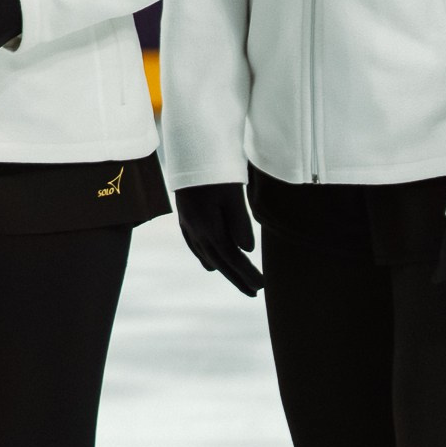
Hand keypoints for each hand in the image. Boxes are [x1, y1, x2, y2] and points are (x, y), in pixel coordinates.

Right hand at [174, 182, 261, 296]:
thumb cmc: (216, 172)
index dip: (246, 274)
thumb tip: (247, 250)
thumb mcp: (233, 195)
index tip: (261, 286)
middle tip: (253, 292)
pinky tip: (212, 262)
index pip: (231, 258)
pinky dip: (208, 258)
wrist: (189, 154)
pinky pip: (196, 247)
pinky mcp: (184, 219)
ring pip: (206, 256)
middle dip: (237, 278)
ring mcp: (187, 226)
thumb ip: (240, 224)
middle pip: (219, 262)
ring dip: (224, 270)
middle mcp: (195, 231)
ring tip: (238, 279)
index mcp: (208, 228)